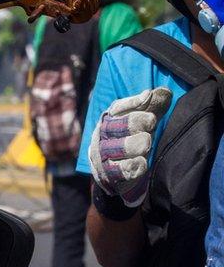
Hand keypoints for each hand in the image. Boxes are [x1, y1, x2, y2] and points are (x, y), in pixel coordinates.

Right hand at [89, 87, 171, 205]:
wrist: (115, 173)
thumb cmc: (131, 139)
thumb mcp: (142, 121)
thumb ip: (153, 107)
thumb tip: (164, 92)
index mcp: (109, 119)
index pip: (119, 107)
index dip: (134, 103)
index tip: (150, 101)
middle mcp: (102, 135)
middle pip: (114, 126)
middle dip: (134, 123)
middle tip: (151, 124)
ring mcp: (102, 155)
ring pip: (115, 148)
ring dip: (133, 145)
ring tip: (146, 144)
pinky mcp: (107, 174)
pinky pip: (118, 170)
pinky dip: (132, 166)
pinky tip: (142, 162)